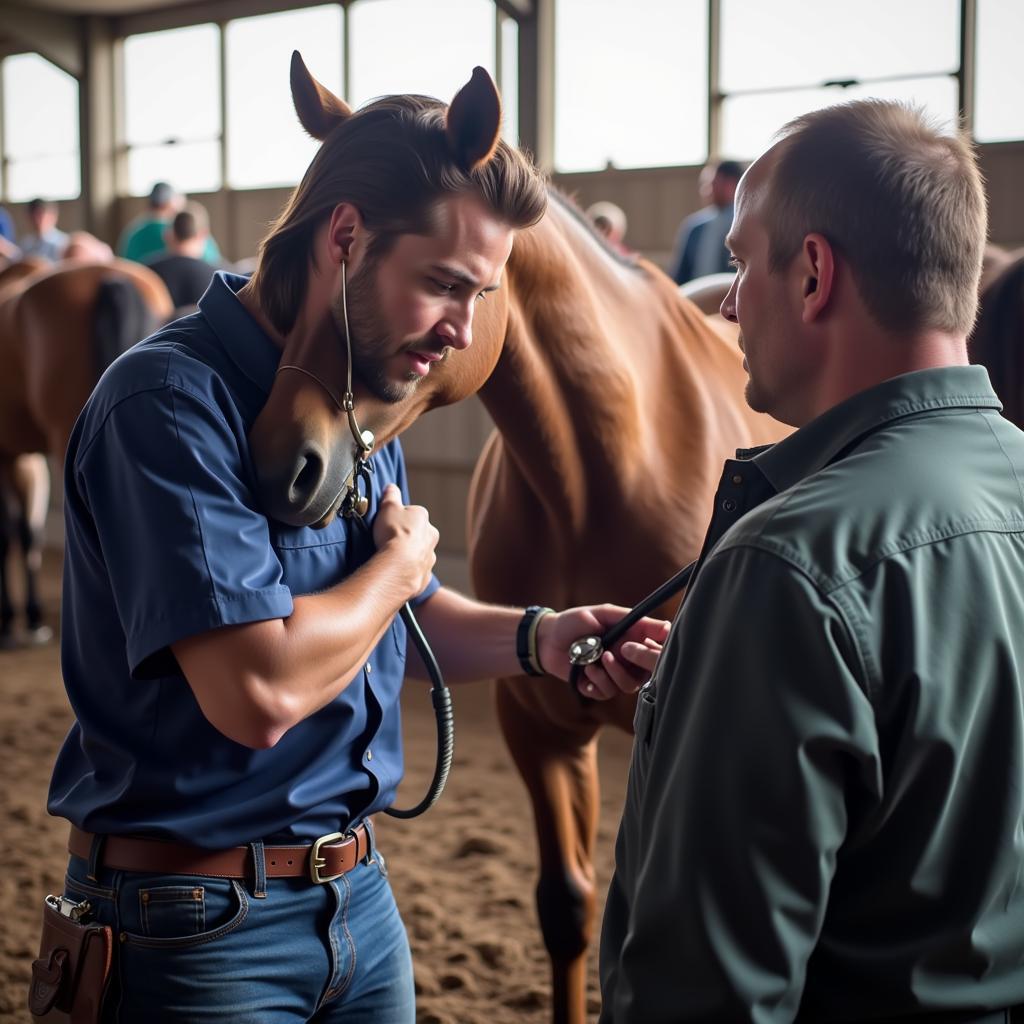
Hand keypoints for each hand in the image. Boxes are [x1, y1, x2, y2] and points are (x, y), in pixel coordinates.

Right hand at [372, 484, 438, 597]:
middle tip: (388, 541)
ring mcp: (429, 558)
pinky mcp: (424, 577)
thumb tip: (391, 487)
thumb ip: (391, 496)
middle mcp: (431, 537)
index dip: (399, 518)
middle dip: (406, 537)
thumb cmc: (393, 534)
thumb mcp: (388, 507)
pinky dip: (407, 572)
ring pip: (419, 554)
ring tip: (390, 558)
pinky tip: (395, 572)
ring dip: (408, 555)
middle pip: (418, 534)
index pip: (412, 514)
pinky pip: (415, 572)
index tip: (388, 523)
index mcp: (423, 518)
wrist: (398, 565)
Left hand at [537, 605, 670, 698]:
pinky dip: (598, 682)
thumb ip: (631, 620)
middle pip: (647, 673)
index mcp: (632, 639)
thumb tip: (666, 626)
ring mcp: (612, 674)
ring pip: (627, 686)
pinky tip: (587, 670)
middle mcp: (626, 659)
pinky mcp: (597, 686)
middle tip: (617, 651)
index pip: (657, 650)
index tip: (641, 644)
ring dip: (613, 673)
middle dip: (634, 664)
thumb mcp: (603, 614)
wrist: (546, 637)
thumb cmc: (575, 621)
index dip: (656, 652)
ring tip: (597, 658)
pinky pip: (607, 693)